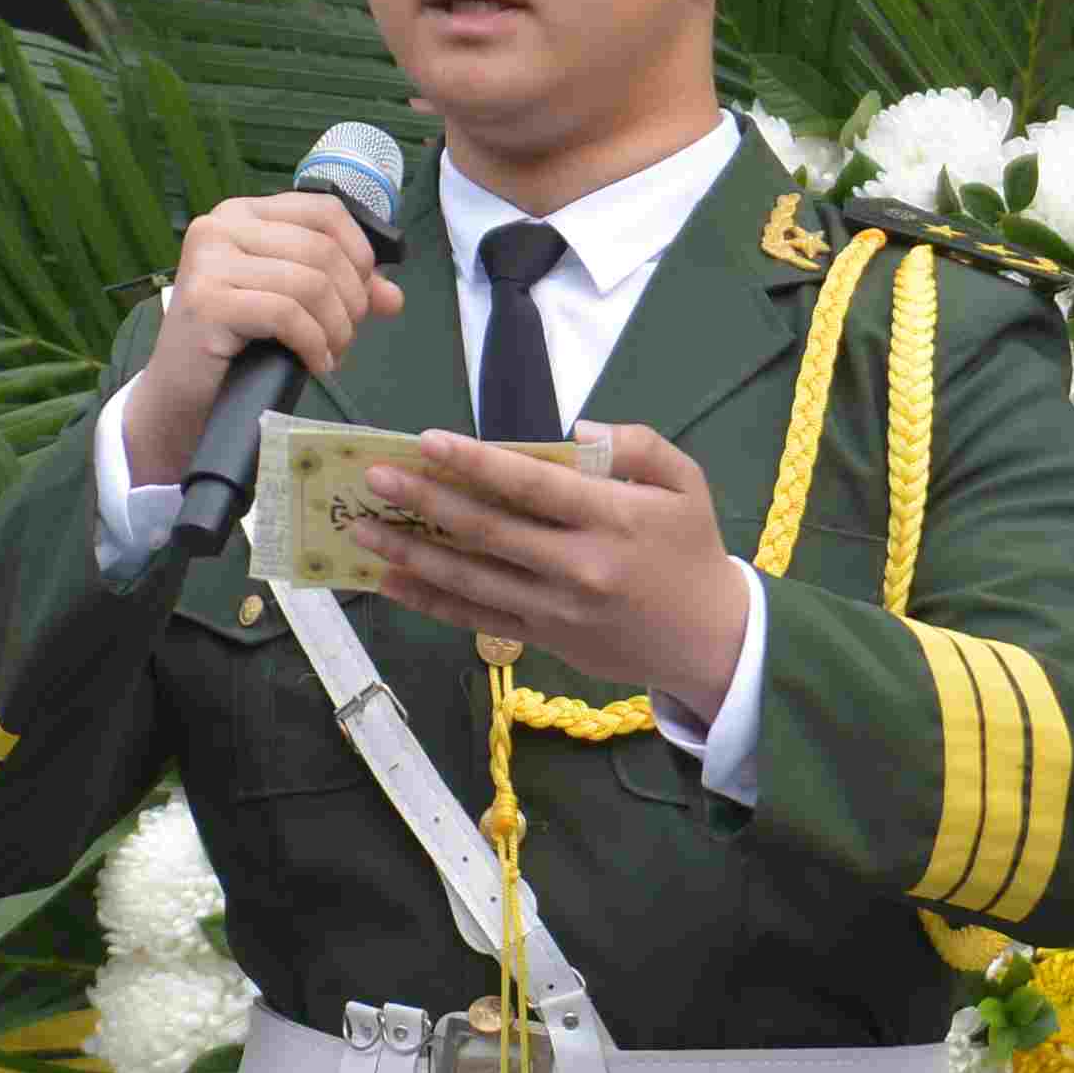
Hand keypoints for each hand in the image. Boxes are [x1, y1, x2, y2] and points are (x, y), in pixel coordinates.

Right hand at [116, 188, 405, 490]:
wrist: (182, 396)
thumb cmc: (238, 344)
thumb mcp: (294, 305)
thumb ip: (342, 290)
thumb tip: (393, 297)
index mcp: (243, 213)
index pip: (325, 210)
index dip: (360, 252)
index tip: (365, 294)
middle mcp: (220, 226)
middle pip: (322, 249)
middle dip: (351, 300)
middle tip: (345, 337)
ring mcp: (208, 262)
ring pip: (309, 282)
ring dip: (336, 327)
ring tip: (331, 352)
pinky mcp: (206, 302)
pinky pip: (287, 314)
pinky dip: (314, 344)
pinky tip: (315, 364)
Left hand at [354, 425, 751, 715]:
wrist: (710, 641)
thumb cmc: (692, 551)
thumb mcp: (686, 483)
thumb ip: (638, 444)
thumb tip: (576, 432)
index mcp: (612, 520)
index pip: (530, 485)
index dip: (473, 462)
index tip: (426, 440)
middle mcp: (577, 566)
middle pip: (487, 530)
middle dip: (424, 499)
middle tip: (374, 476)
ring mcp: (556, 609)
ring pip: (470, 577)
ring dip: (410, 551)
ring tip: (362, 528)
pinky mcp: (544, 639)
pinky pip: (476, 617)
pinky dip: (429, 600)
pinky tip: (391, 581)